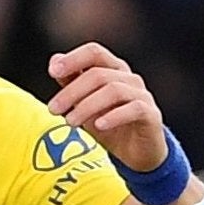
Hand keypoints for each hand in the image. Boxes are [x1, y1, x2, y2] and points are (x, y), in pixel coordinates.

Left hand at [47, 42, 166, 171]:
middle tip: (53, 109)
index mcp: (111, 69)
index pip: (94, 52)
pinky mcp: (151, 114)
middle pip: (98, 74)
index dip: (73, 59)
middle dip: (71, 92)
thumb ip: (69, 81)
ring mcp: (142, 95)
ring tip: (70, 122)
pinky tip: (98, 126)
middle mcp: (128, 78)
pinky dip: (114, 116)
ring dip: (86, 106)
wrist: (134, 152)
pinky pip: (134, 108)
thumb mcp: (81, 102)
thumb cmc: (105, 121)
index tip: (52, 72)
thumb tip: (54, 60)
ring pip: (113, 90)